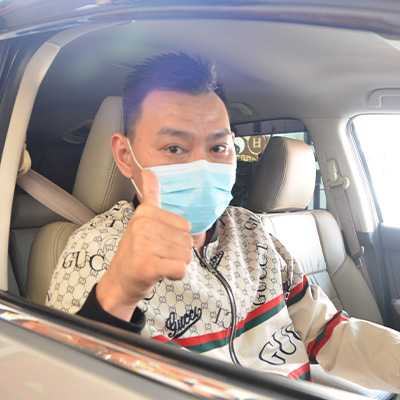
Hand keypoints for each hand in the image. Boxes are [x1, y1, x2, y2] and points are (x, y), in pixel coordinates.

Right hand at [96, 170, 192, 320]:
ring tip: (158, 263)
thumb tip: (149, 172)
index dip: (177, 237)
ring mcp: (144, 245)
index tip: (159, 241)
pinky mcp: (147, 265)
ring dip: (176, 263)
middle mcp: (143, 225)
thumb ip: (151, 196)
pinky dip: (176, 275)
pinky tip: (162, 273)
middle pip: (187, 240)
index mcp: (145, 212)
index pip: (185, 225)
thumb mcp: (142, 220)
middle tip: (158, 255)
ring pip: (185, 255)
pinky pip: (180, 269)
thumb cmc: (136, 253)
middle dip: (178, 253)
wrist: (119, 281)